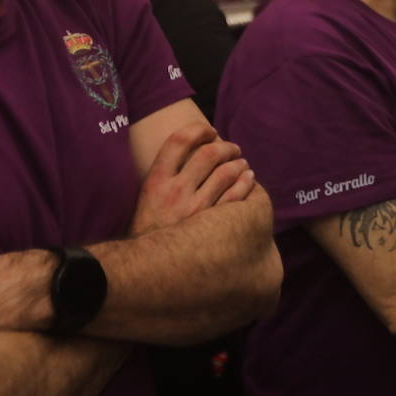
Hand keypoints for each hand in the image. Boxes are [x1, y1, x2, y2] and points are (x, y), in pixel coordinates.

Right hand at [131, 122, 254, 234]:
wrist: (146, 266)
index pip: (179, 140)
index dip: (199, 129)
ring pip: (226, 173)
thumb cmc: (151, 226)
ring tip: (242, 163)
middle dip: (226, 147)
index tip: (210, 131)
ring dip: (239, 163)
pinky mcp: (211, 226)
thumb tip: (197, 147)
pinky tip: (249, 179)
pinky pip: (236, 197)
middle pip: (209, 154)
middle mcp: (174, 191)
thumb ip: (167, 171)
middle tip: (234, 149)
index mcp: (156, 180)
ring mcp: (194, 209)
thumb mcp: (147, 195)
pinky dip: (246, 183)